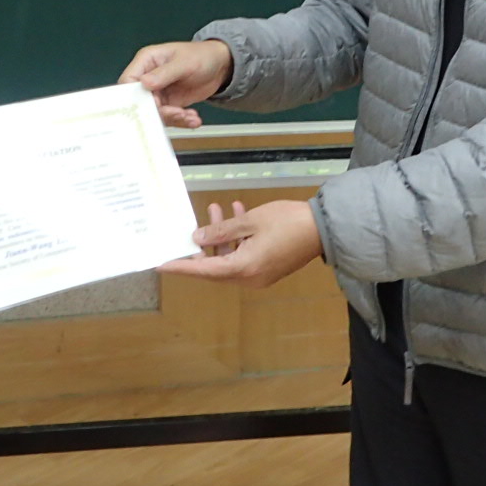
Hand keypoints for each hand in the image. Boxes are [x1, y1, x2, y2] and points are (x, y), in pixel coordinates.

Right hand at [120, 40, 233, 127]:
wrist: (220, 65)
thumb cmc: (202, 55)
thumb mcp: (184, 62)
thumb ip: (164, 73)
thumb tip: (144, 83)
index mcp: (146, 61)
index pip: (128, 81)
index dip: (135, 96)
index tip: (152, 104)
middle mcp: (149, 77)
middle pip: (141, 101)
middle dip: (159, 111)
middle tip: (176, 113)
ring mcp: (159, 92)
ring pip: (156, 112)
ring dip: (173, 118)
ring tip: (189, 117)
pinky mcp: (169, 103)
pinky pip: (169, 117)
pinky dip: (181, 121)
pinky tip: (193, 118)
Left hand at [159, 199, 323, 287]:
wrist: (324, 228)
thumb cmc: (288, 221)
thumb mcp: (250, 221)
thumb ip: (221, 231)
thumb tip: (197, 238)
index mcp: (243, 268)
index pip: (203, 270)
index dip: (181, 265)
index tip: (161, 264)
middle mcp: (249, 278)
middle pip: (214, 266)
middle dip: (202, 245)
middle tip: (189, 226)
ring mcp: (259, 275)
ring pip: (229, 258)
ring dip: (221, 237)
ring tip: (217, 208)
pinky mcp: (268, 268)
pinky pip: (243, 256)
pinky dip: (236, 240)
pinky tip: (235, 214)